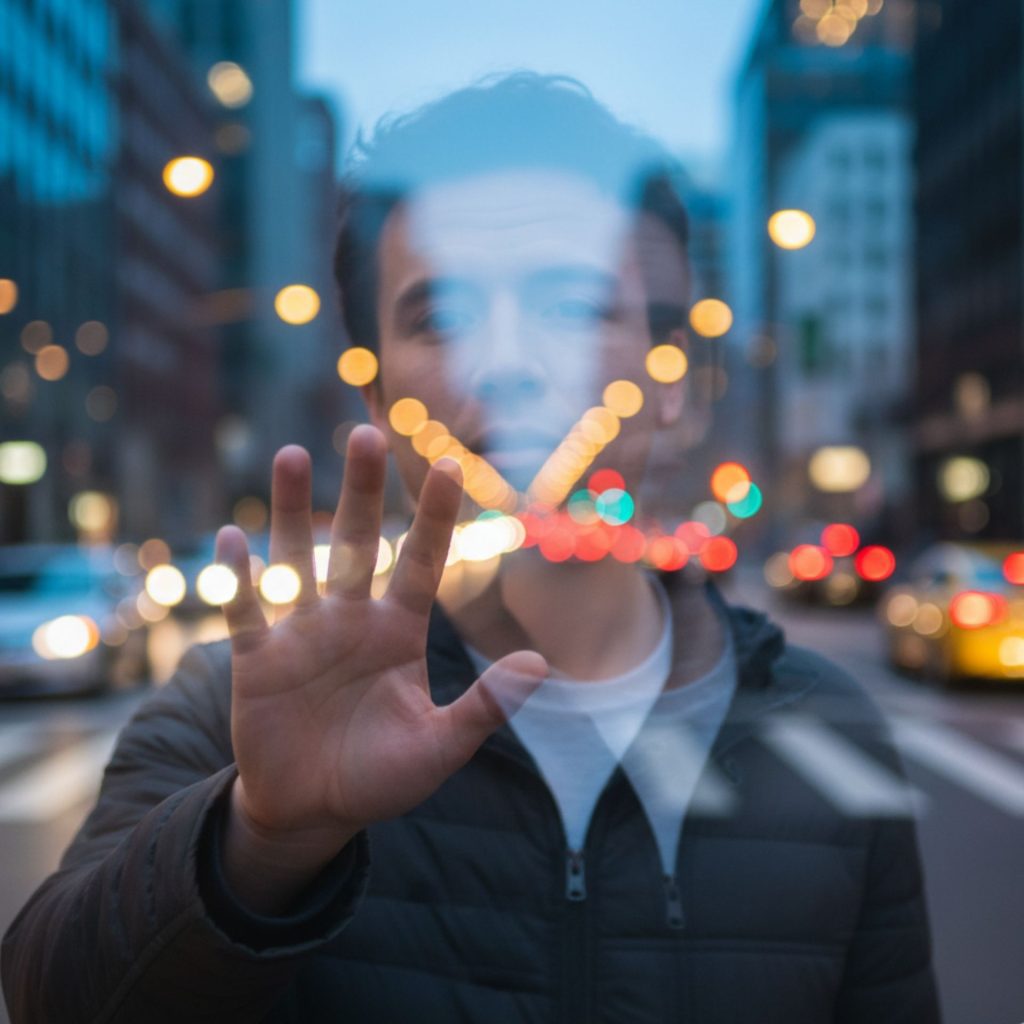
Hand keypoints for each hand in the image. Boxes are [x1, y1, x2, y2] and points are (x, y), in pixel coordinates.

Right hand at [214, 426, 545, 847]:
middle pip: (358, 543)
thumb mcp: (440, 748)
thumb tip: (541, 663)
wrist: (313, 810)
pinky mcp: (256, 662)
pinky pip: (245, 611)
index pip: (423, 563)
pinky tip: (233, 537)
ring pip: (297, 560)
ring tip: (293, 455)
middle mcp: (351, 621)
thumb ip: (485, 706)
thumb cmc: (381, 778)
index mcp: (399, 634)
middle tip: (367, 435)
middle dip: (363, 492)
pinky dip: (238, 578)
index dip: (436, 517)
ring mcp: (302, 636)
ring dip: (293, 512)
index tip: (450, 465)